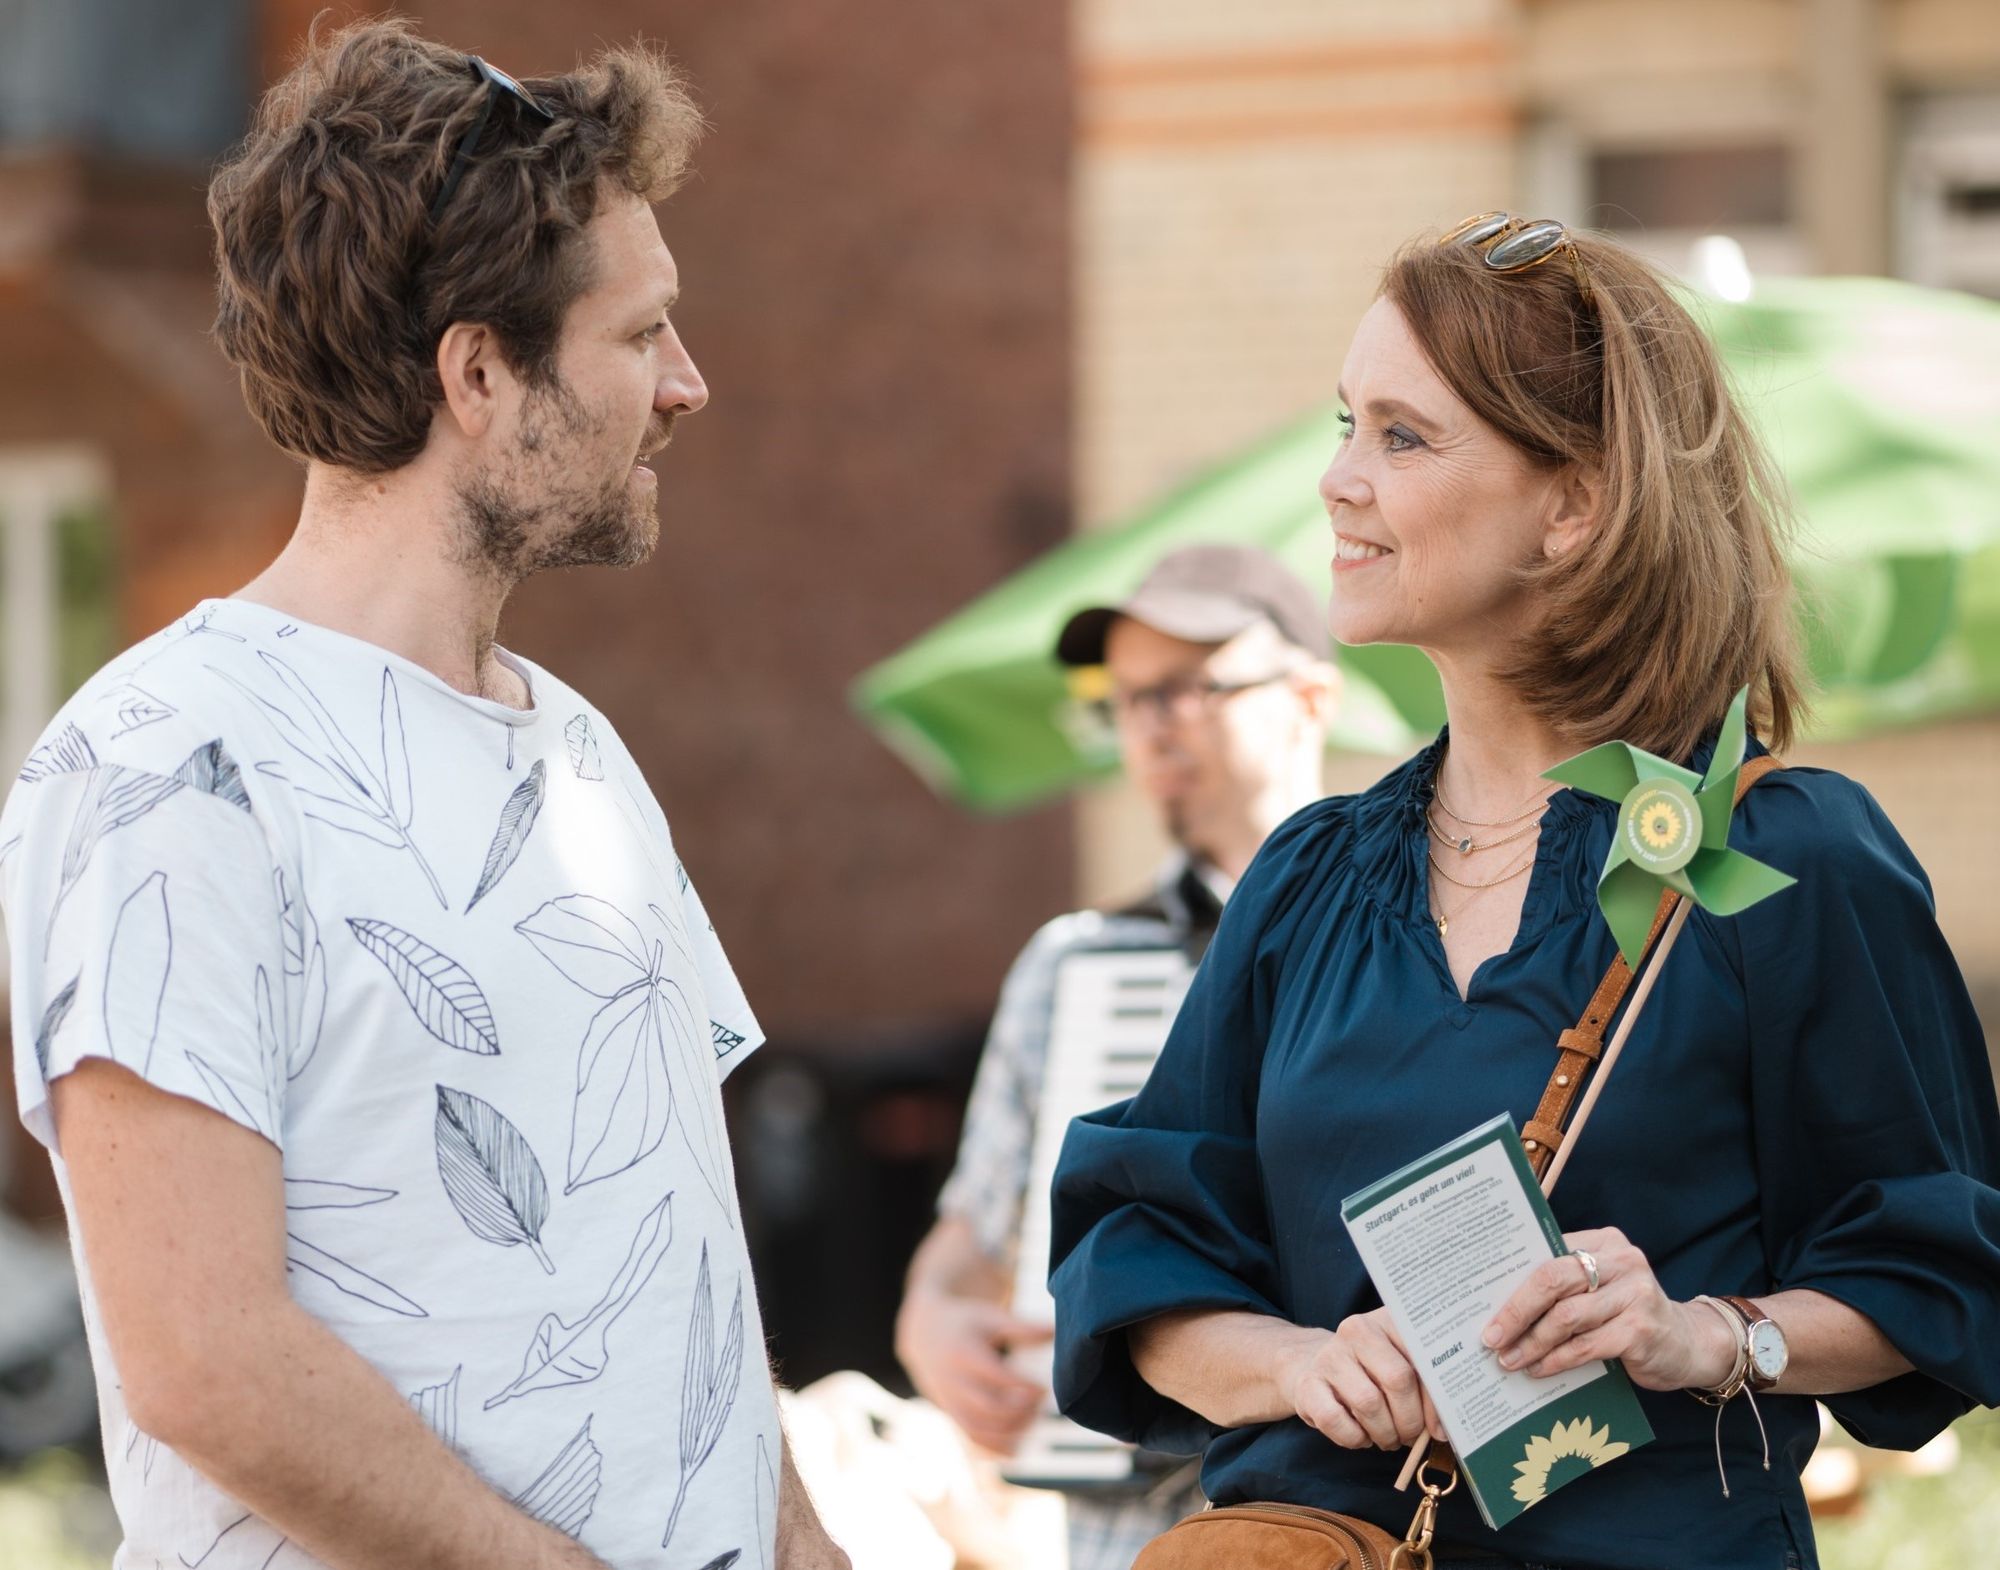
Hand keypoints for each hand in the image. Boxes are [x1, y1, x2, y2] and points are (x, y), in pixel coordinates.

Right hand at [894, 1290, 1051, 1454]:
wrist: (924, 1334)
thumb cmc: (964, 1324)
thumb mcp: (989, 1318)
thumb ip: (1021, 1327)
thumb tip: (1054, 1330)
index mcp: (964, 1353)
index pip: (995, 1375)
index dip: (1022, 1386)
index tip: (1044, 1388)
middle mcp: (953, 1381)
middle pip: (987, 1407)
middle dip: (1019, 1411)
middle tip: (1041, 1404)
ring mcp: (949, 1401)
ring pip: (978, 1428)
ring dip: (1009, 1432)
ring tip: (1032, 1421)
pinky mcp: (951, 1414)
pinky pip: (970, 1438)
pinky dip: (993, 1449)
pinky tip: (1015, 1449)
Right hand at [1277, 1309, 1442, 1449]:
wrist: (1315, 1367)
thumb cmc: (1371, 1373)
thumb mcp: (1401, 1368)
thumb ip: (1426, 1388)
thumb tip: (1444, 1428)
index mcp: (1388, 1321)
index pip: (1422, 1359)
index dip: (1436, 1401)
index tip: (1440, 1429)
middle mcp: (1357, 1331)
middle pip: (1398, 1380)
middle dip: (1410, 1420)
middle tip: (1411, 1436)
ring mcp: (1329, 1356)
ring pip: (1368, 1403)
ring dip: (1385, 1434)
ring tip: (1389, 1439)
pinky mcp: (1308, 1383)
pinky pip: (1336, 1420)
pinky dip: (1355, 1439)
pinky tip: (1361, 1437)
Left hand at [1481, 1228, 1739, 1390]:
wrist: (1688, 1345)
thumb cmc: (1627, 1314)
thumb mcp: (1599, 1289)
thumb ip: (1562, 1285)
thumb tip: (1496, 1301)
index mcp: (1603, 1241)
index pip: (1545, 1251)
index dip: (1509, 1274)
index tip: (1479, 1296)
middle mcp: (1622, 1260)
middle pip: (1552, 1278)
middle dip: (1514, 1310)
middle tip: (1489, 1335)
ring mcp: (1635, 1294)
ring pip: (1566, 1316)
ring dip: (1530, 1341)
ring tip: (1508, 1359)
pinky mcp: (1641, 1329)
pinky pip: (1586, 1345)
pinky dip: (1556, 1359)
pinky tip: (1538, 1369)